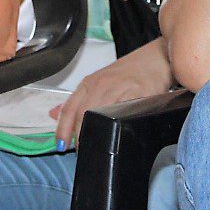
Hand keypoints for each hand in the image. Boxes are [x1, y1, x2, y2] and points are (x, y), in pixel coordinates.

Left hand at [50, 46, 174, 148]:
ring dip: (98, 134)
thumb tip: (54, 114)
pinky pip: (126, 112)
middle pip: (84, 113)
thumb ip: (77, 100)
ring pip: (102, 114)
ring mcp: (121, 88)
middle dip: (81, 135)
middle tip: (82, 151)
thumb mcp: (98, 82)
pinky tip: (118, 133)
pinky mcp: (140, 92)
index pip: (70, 108)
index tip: (61, 145)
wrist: (154, 59)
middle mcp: (102, 84)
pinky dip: (119, 125)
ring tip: (97, 147)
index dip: (63, 129)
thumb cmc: (127, 73)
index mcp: (89, 83)